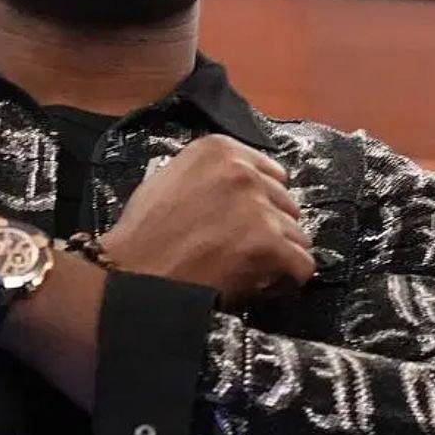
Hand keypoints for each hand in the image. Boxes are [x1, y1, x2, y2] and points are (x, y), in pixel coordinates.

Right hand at [101, 134, 315, 308]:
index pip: (272, 174)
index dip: (262, 203)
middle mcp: (244, 172)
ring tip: (246, 270)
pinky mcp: (269, 244)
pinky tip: (262, 285)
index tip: (244, 223)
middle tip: (240, 251)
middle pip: (287, 204)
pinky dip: (287, 279)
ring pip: (296, 235)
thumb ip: (214, 175)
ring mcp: (259, 208)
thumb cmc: (144, 234)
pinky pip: (302, 265)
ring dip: (278, 256)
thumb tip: (249, 186)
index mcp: (220, 150)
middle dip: (270, 229)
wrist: (131, 273)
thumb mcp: (173, 179)